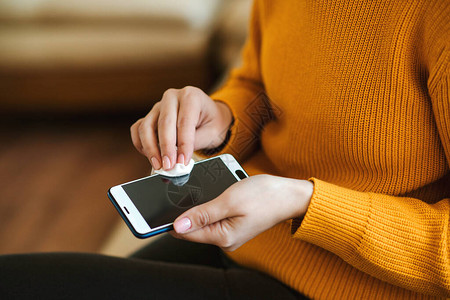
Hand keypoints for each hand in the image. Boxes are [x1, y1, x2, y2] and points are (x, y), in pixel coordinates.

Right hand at [130, 86, 232, 169]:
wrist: (208, 115)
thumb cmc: (211, 122)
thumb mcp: (212, 131)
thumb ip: (195, 142)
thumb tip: (179, 157)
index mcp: (191, 96)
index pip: (184, 121)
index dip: (183, 144)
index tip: (182, 161)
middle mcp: (172, 97)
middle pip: (164, 123)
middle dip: (166, 148)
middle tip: (169, 166)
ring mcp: (158, 106)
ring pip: (146, 126)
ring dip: (150, 149)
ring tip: (159, 165)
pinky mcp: (150, 115)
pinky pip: (138, 129)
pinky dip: (141, 144)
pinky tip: (150, 156)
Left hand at [171, 175, 313, 250]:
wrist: (290, 194)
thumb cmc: (264, 196)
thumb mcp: (229, 201)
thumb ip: (202, 214)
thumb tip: (177, 225)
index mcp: (222, 237)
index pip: (186, 232)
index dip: (171, 219)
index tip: (161, 204)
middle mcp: (225, 240)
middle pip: (193, 227)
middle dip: (188, 209)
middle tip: (188, 189)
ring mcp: (230, 232)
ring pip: (203, 220)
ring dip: (200, 205)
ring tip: (209, 189)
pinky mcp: (234, 224)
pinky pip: (215, 216)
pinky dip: (212, 204)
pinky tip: (218, 193)